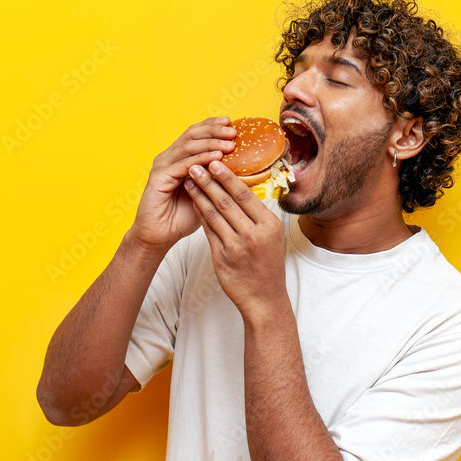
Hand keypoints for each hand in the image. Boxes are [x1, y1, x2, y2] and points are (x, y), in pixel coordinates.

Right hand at [128, 116, 236, 252]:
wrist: (160, 235)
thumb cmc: (182, 216)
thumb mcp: (207, 194)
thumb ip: (218, 180)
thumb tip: (244, 170)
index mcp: (179, 157)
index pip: (196, 134)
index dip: (212, 126)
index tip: (231, 123)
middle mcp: (169, 157)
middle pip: (191, 134)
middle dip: (213, 130)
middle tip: (232, 130)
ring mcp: (163, 166)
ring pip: (188, 147)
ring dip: (210, 143)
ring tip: (229, 143)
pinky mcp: (159, 177)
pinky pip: (182, 165)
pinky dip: (200, 159)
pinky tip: (216, 158)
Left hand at [184, 160, 286, 316]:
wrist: (264, 298)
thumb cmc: (267, 265)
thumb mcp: (271, 237)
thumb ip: (256, 216)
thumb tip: (241, 190)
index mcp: (269, 226)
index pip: (245, 195)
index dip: (228, 177)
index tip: (215, 162)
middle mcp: (253, 234)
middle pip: (227, 201)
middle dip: (209, 180)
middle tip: (197, 164)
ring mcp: (236, 247)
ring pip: (214, 214)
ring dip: (200, 194)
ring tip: (189, 179)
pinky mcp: (222, 257)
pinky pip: (208, 230)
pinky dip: (199, 213)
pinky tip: (192, 202)